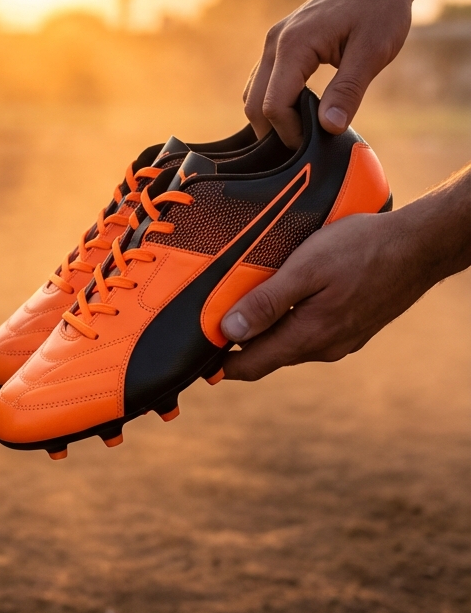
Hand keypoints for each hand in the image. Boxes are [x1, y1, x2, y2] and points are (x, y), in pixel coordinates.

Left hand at [221, 168, 470, 379]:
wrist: (420, 246)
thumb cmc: (361, 249)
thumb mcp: (305, 269)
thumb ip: (266, 302)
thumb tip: (229, 332)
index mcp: (308, 338)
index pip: (251, 366)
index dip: (219, 365)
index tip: (194, 357)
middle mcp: (325, 347)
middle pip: (267, 355)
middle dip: (238, 344)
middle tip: (209, 323)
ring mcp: (342, 339)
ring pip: (289, 342)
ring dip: (264, 330)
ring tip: (240, 306)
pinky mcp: (353, 327)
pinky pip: (310, 330)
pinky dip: (289, 320)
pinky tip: (283, 298)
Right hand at [243, 0, 413, 148]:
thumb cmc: (381, 9)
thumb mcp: (373, 51)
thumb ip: (348, 91)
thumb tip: (329, 129)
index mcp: (293, 45)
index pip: (273, 105)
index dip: (289, 133)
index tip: (315, 145)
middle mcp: (274, 43)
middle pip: (254, 104)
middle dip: (275, 131)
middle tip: (306, 147)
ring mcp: (273, 43)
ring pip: (254, 94)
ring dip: (272, 118)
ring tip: (304, 132)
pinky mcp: (279, 45)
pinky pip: (263, 82)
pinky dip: (274, 103)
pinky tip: (300, 112)